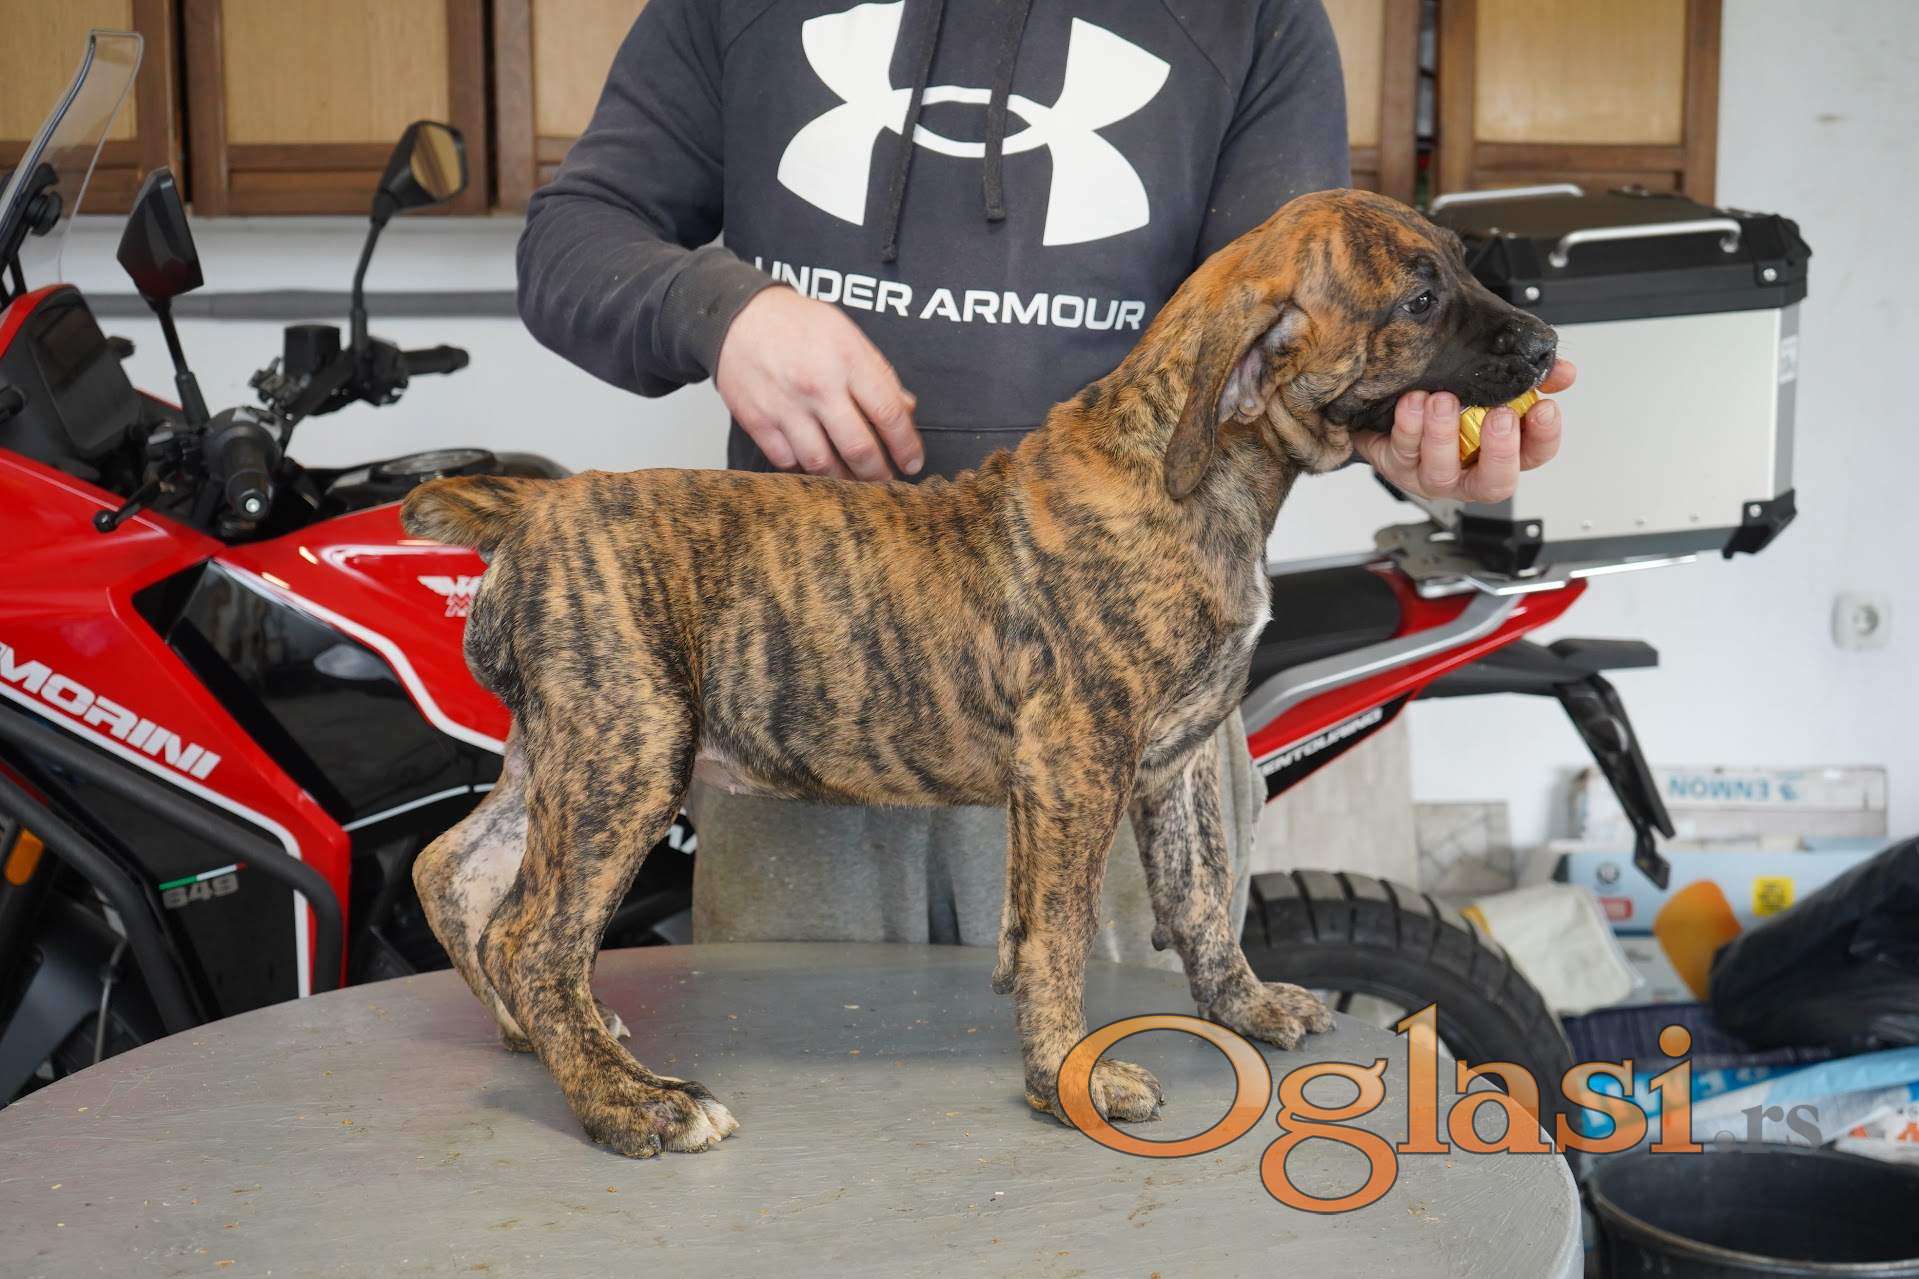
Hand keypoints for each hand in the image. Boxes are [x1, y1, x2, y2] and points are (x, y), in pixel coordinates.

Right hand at [714, 287, 922, 480]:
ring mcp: (786, 407)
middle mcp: (817, 386)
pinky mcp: (758, 422)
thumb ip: (878, 374)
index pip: (889, 414)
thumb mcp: (847, 335)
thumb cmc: (798, 325)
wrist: (738, 318)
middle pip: (858, 448)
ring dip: (844, 480)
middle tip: (886, 480)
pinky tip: (818, 467)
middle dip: (879, 473)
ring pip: (822, 464)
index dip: (906, 446)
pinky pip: (788, 462)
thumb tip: (906, 409)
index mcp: (847, 360)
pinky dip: (806, 470)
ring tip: (855, 481)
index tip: (913, 462)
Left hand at [1353, 359, 1573, 502]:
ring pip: (1442, 471)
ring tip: (1443, 400)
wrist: (1391, 402)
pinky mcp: (1397, 466)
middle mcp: (1468, 472)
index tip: (1543, 408)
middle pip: (1494, 483)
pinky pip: (1403, 452)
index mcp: (1499, 453)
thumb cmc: (1448, 398)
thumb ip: (1529, 378)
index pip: (1534, 455)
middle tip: (1499, 416)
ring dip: (1445, 434)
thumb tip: (1561, 371)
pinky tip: (1412, 402)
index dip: (1544, 437)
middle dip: (1500, 450)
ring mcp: (1432, 474)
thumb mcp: (1493, 381)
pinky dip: (1408, 426)